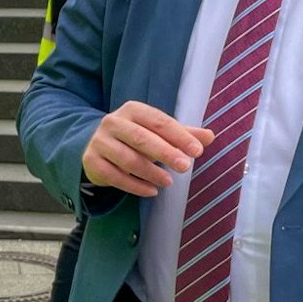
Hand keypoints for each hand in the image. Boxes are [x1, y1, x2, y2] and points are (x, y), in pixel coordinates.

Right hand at [81, 102, 213, 197]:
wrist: (96, 146)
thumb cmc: (134, 137)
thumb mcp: (157, 132)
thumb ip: (183, 134)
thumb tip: (210, 136)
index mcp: (133, 110)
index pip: (159, 121)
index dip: (179, 136)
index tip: (197, 151)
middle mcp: (113, 122)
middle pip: (141, 138)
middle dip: (165, 153)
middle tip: (185, 167)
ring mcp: (100, 142)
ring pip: (127, 159)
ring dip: (150, 172)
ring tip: (168, 182)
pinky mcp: (92, 161)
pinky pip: (115, 176)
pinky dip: (135, 186)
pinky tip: (151, 191)